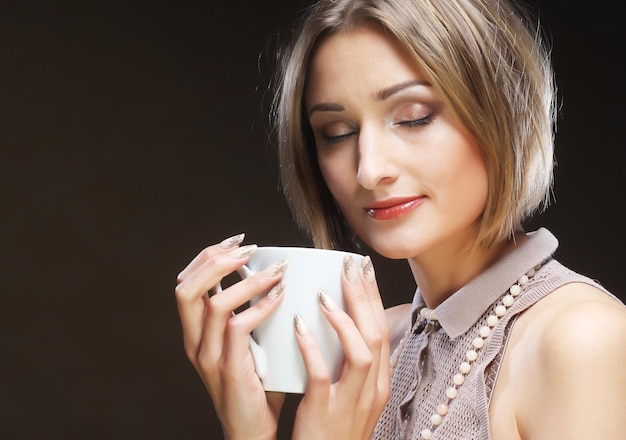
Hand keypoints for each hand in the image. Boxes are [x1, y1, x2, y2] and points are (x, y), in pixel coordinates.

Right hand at [175, 233, 286, 439]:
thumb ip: (252, 314)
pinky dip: (260, 306)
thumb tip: (277, 277)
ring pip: (213, 304)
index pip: (187, 283)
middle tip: (249, 249)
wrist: (252, 430)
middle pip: (187, 288)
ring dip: (246, 280)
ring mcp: (208, 357)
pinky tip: (279, 296)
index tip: (238, 241)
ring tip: (274, 269)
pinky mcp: (228, 370)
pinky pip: (238, 328)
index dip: (207, 256)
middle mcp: (194, 342)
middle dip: (217, 260)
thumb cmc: (257, 384)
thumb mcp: (249, 343)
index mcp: (195, 333)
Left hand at [292, 255, 390, 439]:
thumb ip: (348, 363)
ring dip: (345, 318)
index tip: (362, 269)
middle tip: (348, 265)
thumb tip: (336, 323)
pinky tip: (299, 326)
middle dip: (364, 296)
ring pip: (361, 351)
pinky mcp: (325, 413)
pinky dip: (312, 348)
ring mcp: (351, 402)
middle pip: (376, 334)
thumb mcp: (351, 396)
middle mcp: (372, 390)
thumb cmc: (331, 430)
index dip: (374, 297)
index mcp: (378, 382)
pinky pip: (321, 376)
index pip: (382, 331)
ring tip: (325, 292)